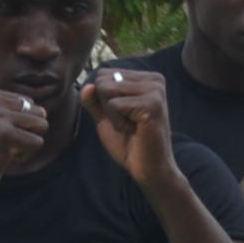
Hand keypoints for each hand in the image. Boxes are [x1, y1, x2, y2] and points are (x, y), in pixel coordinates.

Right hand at [0, 82, 52, 201]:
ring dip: (29, 144)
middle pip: (39, 112)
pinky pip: (38, 142)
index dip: (21, 124)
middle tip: (5, 146)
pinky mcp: (3, 133)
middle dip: (29, 132)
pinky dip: (27, 155)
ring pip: (42, 125)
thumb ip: (9, 111)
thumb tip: (44, 111)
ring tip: (5, 151)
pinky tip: (5, 159)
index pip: (28, 103)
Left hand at [81, 67, 180, 194]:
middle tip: (128, 123)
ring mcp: (155, 90)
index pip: (104, 74)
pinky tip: (135, 130)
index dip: (104, 99)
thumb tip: (88, 85)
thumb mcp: (106, 116)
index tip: (124, 115)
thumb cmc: (129, 143)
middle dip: (106, 106)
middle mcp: (154, 80)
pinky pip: (114, 105)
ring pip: (106, 90)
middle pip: (103, 80)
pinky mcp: (153, 104)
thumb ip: (94, 100)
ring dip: (112, 115)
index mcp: (146, 78)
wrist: (147, 168)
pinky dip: (118, 122)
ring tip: (131, 126)